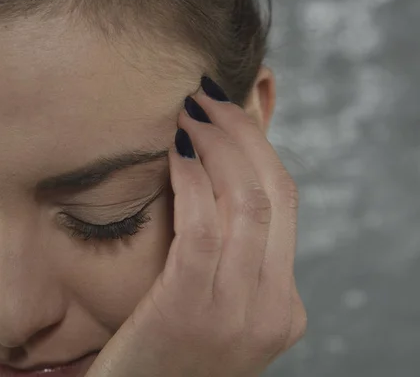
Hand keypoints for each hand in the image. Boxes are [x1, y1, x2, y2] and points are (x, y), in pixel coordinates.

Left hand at [84, 77, 306, 376]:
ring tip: (188, 111)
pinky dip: (193, 181)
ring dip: (217, 145)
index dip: (259, 148)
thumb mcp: (211, 308)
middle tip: (207, 96)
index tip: (230, 110)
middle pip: (273, 194)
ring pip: (245, 203)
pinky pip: (203, 228)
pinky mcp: (191, 311)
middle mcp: (272, 309)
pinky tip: (175, 151)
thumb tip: (215, 183)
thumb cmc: (161, 354)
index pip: (284, 205)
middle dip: (242, 133)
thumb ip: (227, 260)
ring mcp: (238, 314)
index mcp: (282, 307)